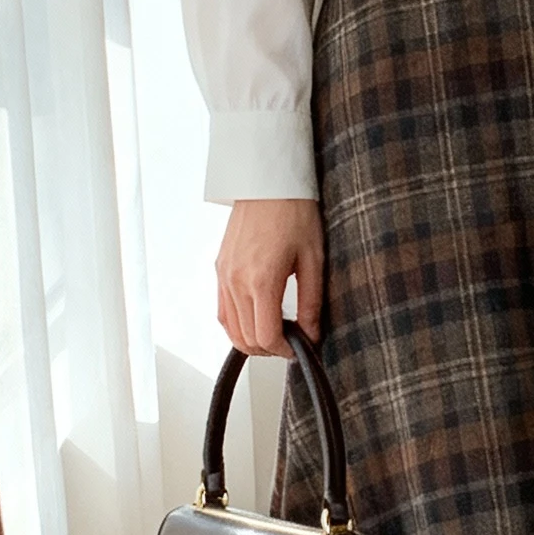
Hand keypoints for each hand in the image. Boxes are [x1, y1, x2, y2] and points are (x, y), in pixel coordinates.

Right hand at [216, 198, 323, 354]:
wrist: (268, 183)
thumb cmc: (293, 212)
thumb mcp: (313, 259)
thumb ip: (311, 302)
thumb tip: (311, 333)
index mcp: (261, 280)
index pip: (266, 336)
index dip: (284, 351)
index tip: (298, 349)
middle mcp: (236, 281)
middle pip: (246, 338)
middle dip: (269, 349)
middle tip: (290, 343)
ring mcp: (223, 276)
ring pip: (230, 329)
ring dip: (251, 340)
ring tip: (274, 334)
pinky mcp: (219, 268)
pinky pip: (222, 310)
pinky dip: (236, 325)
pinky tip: (254, 320)